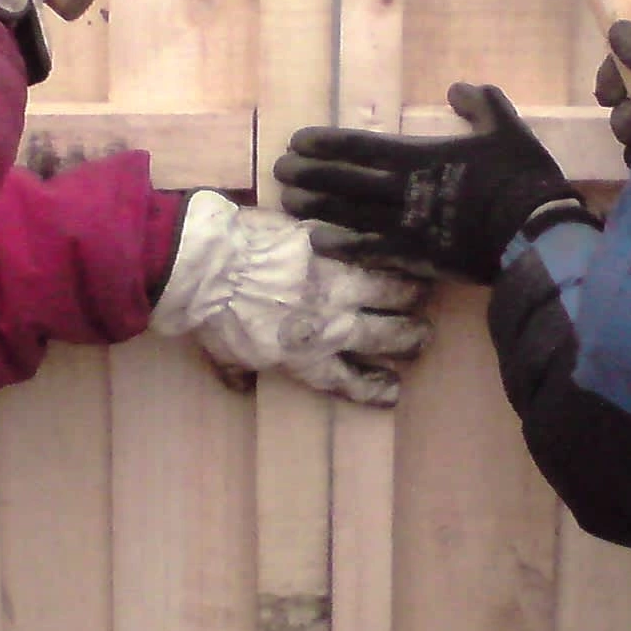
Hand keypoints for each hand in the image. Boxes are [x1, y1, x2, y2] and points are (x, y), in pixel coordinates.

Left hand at [151, 196, 431, 406]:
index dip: (378, 388)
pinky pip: (369, 247)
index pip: (353, 380)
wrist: (209, 265)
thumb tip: (243, 388)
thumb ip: (240, 372)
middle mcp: (333, 323)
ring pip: (391, 288)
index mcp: (306, 358)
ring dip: (409, 290)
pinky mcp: (331, 241)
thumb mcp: (222, 355)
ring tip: (422, 288)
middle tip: (421, 336)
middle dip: (410, 338)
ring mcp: (337, 280)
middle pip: (387, 335)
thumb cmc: (209, 315)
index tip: (394, 389)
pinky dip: (387, 250)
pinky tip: (401, 247)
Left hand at [272, 83, 578, 283]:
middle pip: (343, 180)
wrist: (535, 232)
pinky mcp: (415, 256)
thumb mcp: (506, 128)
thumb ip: (481, 104)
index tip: (297, 141)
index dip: (325, 143)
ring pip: (348, 215)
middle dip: (307, 174)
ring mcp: (406, 226)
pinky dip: (342, 246)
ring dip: (314, 207)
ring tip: (286, 203)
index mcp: (421, 156)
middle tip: (278, 170)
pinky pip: (369, 250)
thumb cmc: (521, 178)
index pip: (360, 146)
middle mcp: (404, 189)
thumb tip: (458, 88)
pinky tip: (317, 242)